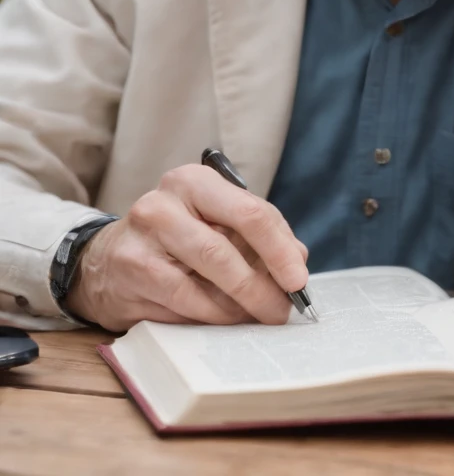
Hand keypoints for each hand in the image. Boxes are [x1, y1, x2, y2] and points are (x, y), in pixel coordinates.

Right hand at [66, 164, 308, 331]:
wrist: (106, 260)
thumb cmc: (174, 238)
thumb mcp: (214, 223)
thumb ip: (255, 235)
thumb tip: (298, 259)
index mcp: (195, 181)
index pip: (250, 211)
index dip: (280, 249)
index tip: (299, 278)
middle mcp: (165, 203)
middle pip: (226, 248)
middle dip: (263, 284)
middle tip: (284, 309)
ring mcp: (143, 238)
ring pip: (206, 278)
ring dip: (241, 306)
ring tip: (260, 317)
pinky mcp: (131, 272)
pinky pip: (184, 302)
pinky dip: (212, 316)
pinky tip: (226, 321)